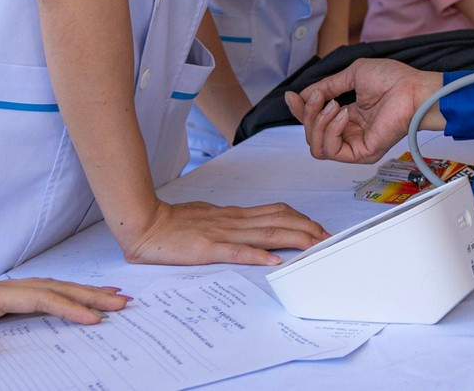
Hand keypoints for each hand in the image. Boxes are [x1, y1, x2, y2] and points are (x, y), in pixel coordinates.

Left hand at [0, 277, 127, 354]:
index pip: (37, 299)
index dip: (68, 308)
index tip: (95, 319)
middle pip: (52, 288)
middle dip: (89, 295)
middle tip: (123, 302)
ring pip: (49, 288)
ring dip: (81, 292)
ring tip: (112, 297)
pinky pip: (37, 293)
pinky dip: (62, 294)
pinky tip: (73, 299)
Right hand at [117, 199, 326, 266]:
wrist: (145, 223)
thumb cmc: (174, 224)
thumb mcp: (209, 218)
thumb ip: (230, 223)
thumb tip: (251, 228)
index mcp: (234, 215)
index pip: (276, 212)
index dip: (301, 219)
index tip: (319, 228)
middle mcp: (234, 221)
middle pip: (279, 220)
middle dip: (308, 229)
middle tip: (329, 238)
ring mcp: (221, 233)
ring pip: (266, 232)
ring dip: (294, 239)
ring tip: (315, 245)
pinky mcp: (207, 248)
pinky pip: (237, 251)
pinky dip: (258, 256)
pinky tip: (274, 262)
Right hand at [286, 58, 443, 163]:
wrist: (414, 89)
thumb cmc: (392, 80)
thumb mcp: (352, 76)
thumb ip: (327, 86)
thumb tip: (301, 96)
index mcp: (348, 117)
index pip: (315, 121)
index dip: (301, 110)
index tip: (291, 96)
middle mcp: (350, 133)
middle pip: (311, 135)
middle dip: (308, 114)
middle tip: (318, 97)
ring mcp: (355, 145)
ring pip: (316, 146)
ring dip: (317, 123)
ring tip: (334, 105)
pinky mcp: (361, 153)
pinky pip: (330, 150)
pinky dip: (330, 130)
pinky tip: (343, 114)